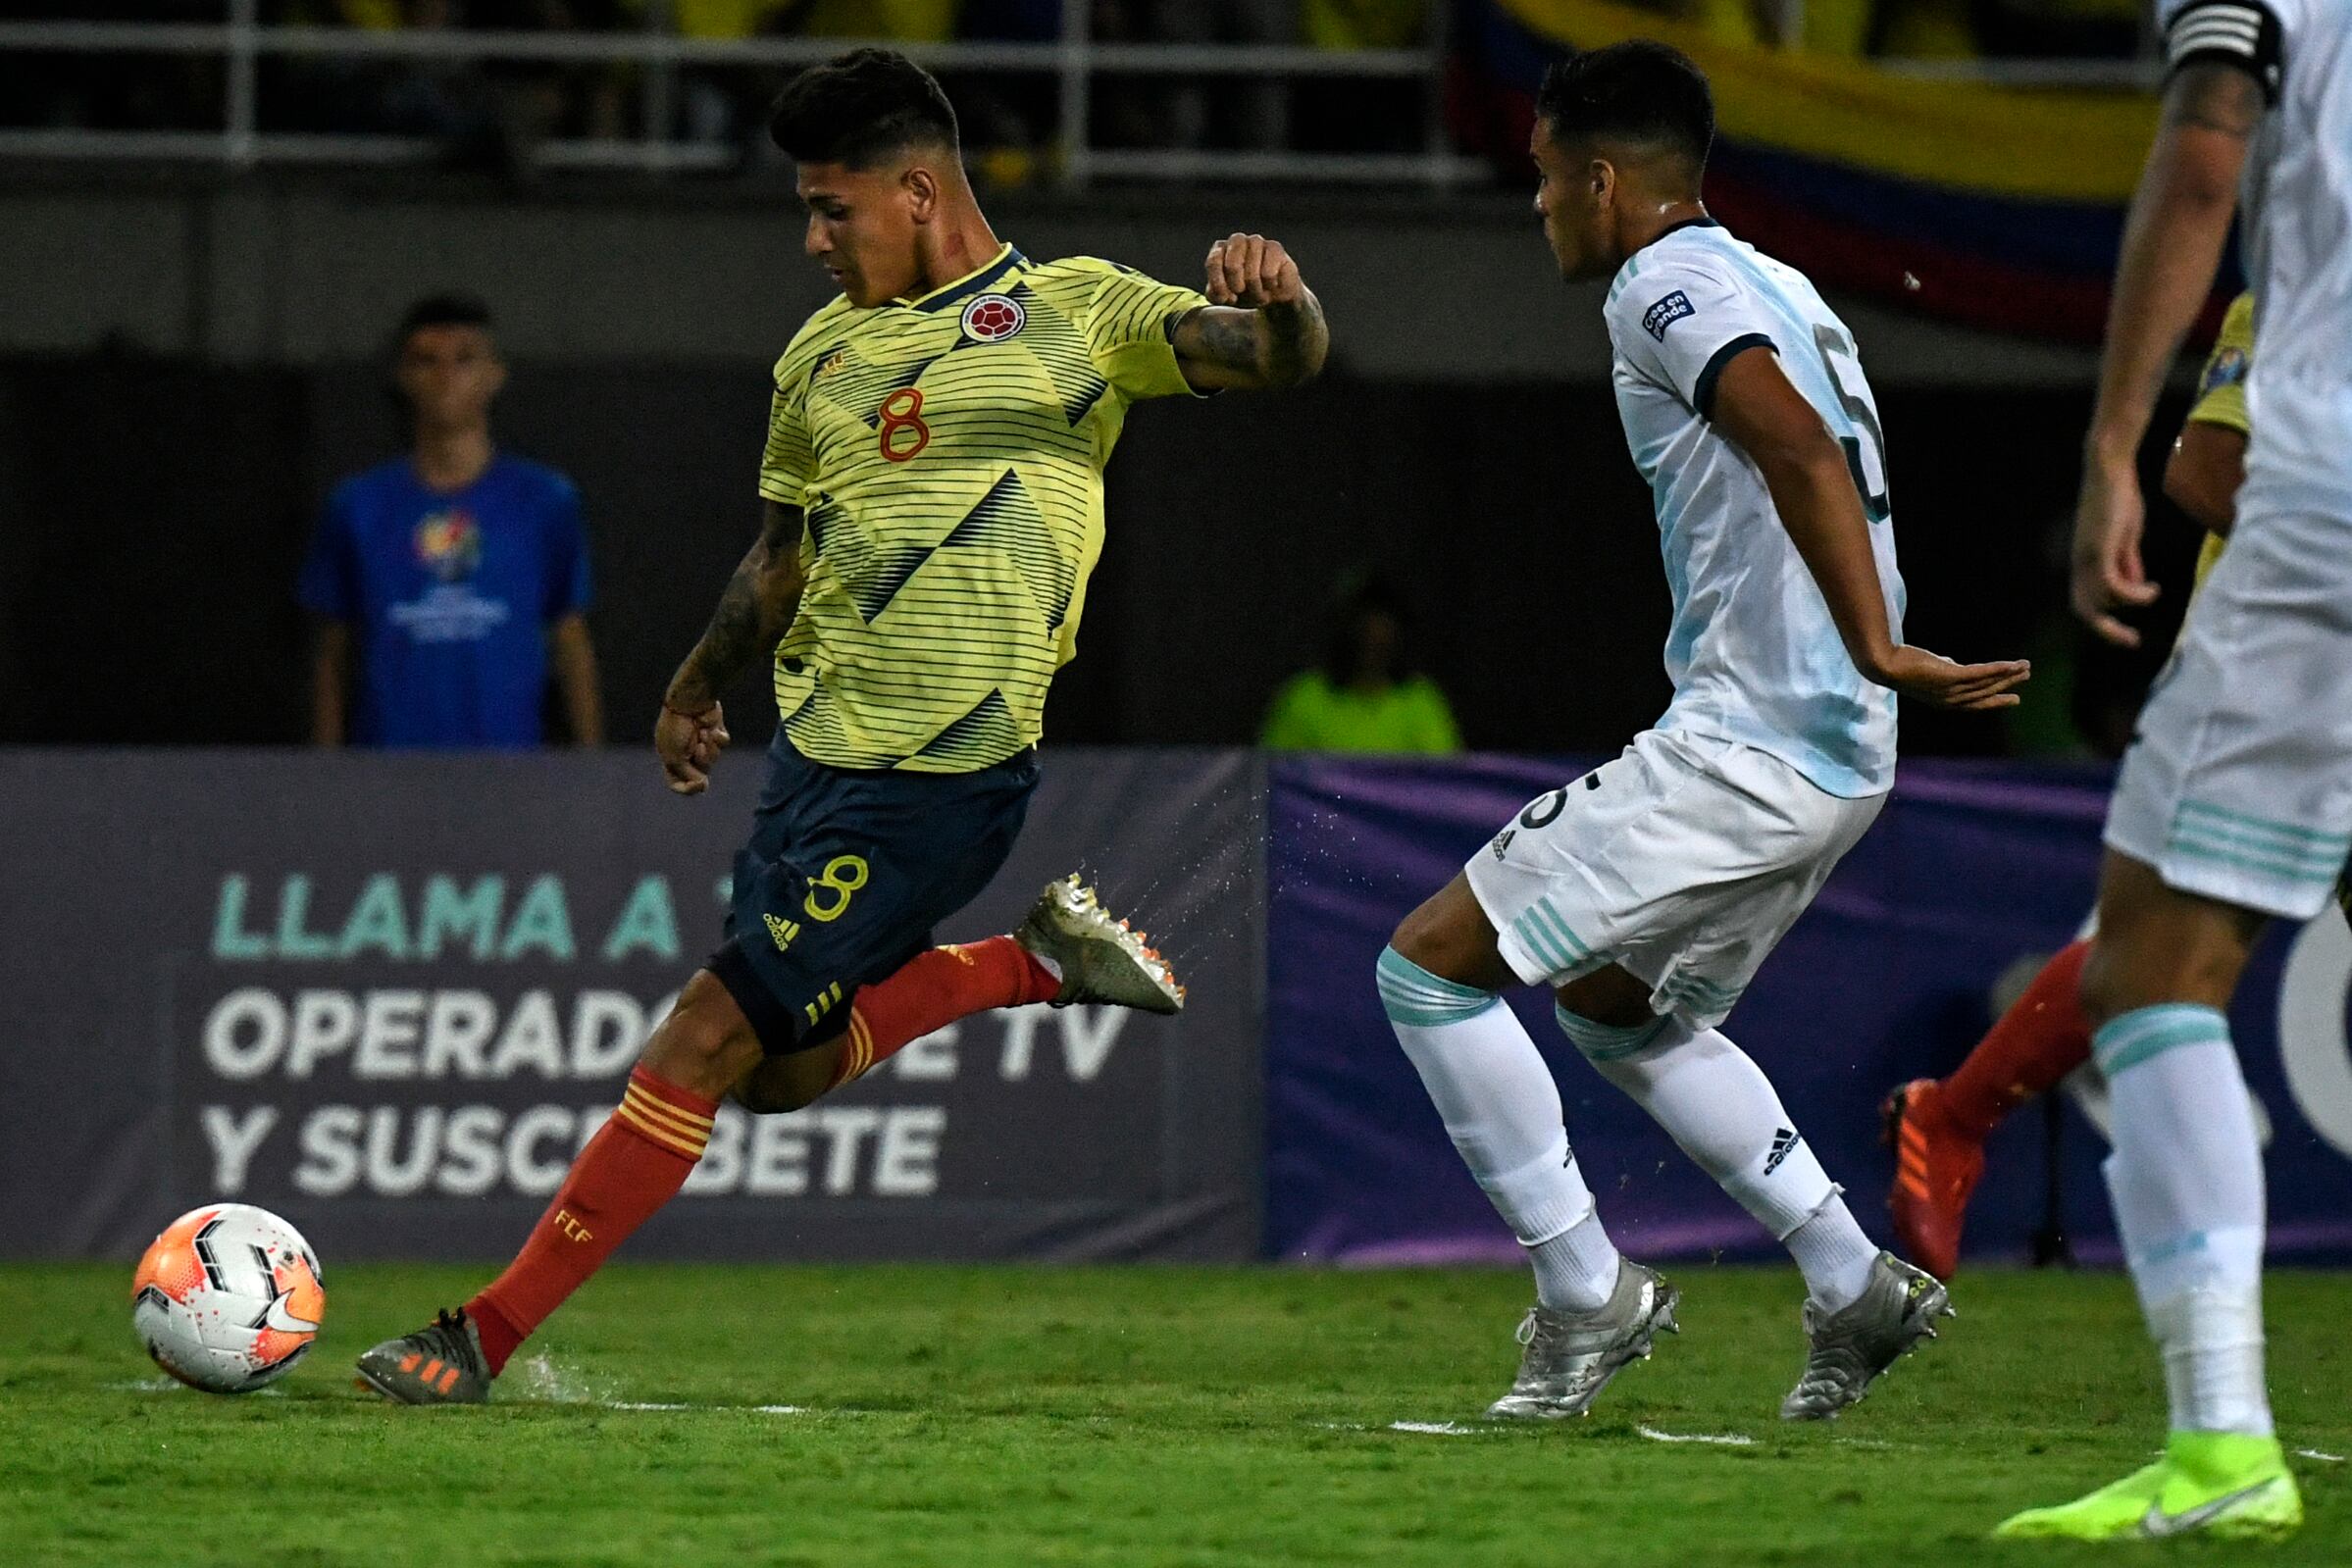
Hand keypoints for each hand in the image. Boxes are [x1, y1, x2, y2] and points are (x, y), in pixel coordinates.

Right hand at [656, 698, 728, 794]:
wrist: (689, 700)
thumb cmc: (676, 727)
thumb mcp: (675, 756)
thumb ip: (686, 773)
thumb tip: (702, 784)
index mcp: (669, 758)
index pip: (676, 782)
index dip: (687, 788)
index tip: (699, 785)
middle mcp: (684, 752)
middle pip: (699, 772)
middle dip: (703, 760)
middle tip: (700, 747)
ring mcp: (700, 741)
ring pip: (713, 758)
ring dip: (710, 748)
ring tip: (704, 733)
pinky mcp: (714, 731)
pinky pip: (722, 743)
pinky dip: (719, 738)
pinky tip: (713, 728)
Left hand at [1204, 233, 1303, 307]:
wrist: (1273, 293)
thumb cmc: (1245, 291)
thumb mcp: (1225, 297)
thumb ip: (1216, 295)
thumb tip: (1224, 295)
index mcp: (1220, 249)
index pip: (1213, 262)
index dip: (1219, 284)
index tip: (1226, 297)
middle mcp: (1237, 240)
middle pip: (1232, 265)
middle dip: (1237, 285)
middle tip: (1242, 292)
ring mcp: (1256, 241)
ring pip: (1252, 274)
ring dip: (1255, 290)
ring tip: (1258, 291)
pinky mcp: (1274, 247)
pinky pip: (1268, 274)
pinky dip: (1269, 286)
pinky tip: (1271, 285)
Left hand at [1867, 646, 2031, 710]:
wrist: (1885, 664)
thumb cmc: (1904, 665)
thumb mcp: (1929, 670)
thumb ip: (1944, 669)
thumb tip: (1953, 662)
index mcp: (1945, 702)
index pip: (1976, 703)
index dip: (1995, 701)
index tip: (2014, 698)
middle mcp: (1950, 700)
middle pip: (1986, 693)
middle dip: (2007, 685)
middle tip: (2026, 677)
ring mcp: (1950, 690)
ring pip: (1986, 683)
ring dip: (2008, 675)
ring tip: (2025, 667)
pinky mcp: (1950, 677)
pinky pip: (1980, 673)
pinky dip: (1998, 669)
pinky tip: (2011, 664)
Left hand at [2071, 456, 2161, 646]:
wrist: (2110, 471)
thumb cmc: (2118, 500)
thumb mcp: (2124, 538)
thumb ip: (2127, 561)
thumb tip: (2135, 585)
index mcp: (2083, 564)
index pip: (2084, 603)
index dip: (2102, 623)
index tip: (2128, 636)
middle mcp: (2080, 565)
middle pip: (2084, 610)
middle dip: (2107, 630)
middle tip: (2133, 640)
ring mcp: (2087, 558)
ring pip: (2100, 600)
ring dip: (2130, 602)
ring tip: (2153, 592)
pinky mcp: (2099, 549)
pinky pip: (2113, 585)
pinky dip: (2133, 593)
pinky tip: (2152, 588)